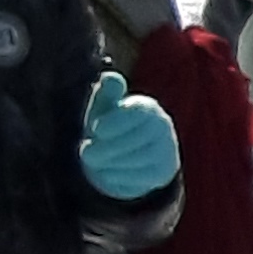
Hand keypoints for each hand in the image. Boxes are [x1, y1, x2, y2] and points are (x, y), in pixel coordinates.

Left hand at [75, 72, 178, 198]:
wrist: (125, 159)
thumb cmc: (109, 129)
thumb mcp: (103, 111)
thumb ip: (106, 94)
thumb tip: (109, 77)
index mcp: (147, 106)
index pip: (139, 111)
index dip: (117, 121)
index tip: (96, 129)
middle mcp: (162, 126)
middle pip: (139, 137)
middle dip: (109, 147)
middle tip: (86, 152)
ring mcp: (166, 149)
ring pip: (139, 158)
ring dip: (111, 162)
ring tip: (96, 163)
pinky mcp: (165, 172)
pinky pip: (142, 176)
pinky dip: (121, 177)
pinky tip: (108, 173)